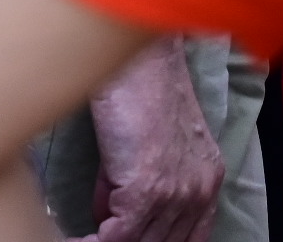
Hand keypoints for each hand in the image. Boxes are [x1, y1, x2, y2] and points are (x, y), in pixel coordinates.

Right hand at [85, 41, 222, 241]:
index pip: (187, 237)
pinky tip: (75, 238)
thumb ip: (133, 182)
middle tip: (97, 237)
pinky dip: (93, 241)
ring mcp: (175, 193)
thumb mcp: (146, 141)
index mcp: (207, 179)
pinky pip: (118, 237)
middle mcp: (199, 192)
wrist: (136, 58)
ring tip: (79, 240)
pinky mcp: (145, 190)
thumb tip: (106, 214)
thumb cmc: (138, 84)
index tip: (120, 238)